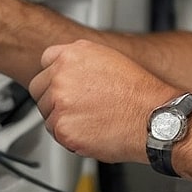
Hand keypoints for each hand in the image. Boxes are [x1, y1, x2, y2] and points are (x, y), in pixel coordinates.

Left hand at [27, 41, 175, 163]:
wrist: (153, 118)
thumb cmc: (138, 93)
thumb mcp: (108, 59)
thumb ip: (80, 62)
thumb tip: (65, 70)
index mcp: (72, 54)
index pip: (45, 61)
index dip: (54, 75)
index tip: (60, 84)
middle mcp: (61, 75)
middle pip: (39, 88)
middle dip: (52, 98)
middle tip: (75, 107)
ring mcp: (60, 102)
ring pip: (47, 114)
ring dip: (62, 119)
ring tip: (90, 119)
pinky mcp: (62, 128)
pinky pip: (56, 134)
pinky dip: (70, 136)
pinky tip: (91, 130)